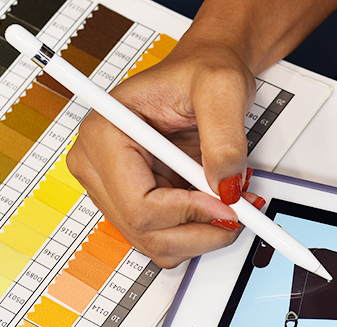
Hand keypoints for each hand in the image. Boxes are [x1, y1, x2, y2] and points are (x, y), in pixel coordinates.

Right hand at [67, 39, 258, 268]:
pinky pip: (166, 239)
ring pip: (156, 244)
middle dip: (199, 231)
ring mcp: (114, 188)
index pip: (139, 205)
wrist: (205, 74)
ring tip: (227, 203)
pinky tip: (212, 206)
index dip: (189, 214)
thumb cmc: (202, 71)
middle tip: (237, 213)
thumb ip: (224, 139)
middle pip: (145, 232)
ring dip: (200, 235)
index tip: (226, 204)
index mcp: (105, 134)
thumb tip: (225, 187)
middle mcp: (99, 165)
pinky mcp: (134, 202)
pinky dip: (196, 232)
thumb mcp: (222, 89)